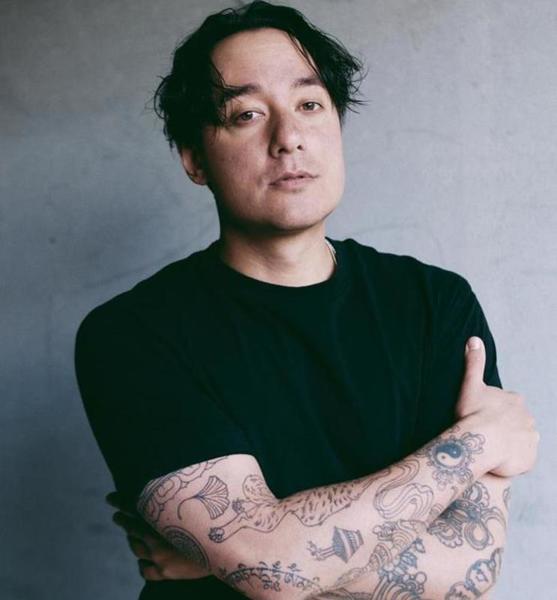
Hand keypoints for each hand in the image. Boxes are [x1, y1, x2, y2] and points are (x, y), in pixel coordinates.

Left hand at [106, 492, 209, 581]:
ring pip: (136, 548)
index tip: (109, 498)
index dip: (120, 501)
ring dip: (132, 540)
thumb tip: (173, 488)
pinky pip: (144, 570)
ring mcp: (159, 557)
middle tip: (117, 516)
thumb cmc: (215, 522)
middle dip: (123, 520)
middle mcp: (156, 537)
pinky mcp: (165, 573)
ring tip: (131, 535)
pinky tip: (143, 559)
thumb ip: (180, 498)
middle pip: (132, 527)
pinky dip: (142, 562)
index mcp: (163, 517)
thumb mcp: (196, 505)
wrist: (227, 550)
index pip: (134, 506)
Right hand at [455, 337, 538, 476]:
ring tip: (490, 450)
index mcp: (515, 400)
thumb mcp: (471, 385)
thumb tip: (474, 338)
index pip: (507, 405)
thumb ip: (474, 362)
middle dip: (503, 428)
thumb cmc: (473, 413)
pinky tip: (497, 462)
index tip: (480, 417)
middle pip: (515, 423)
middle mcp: (528, 418)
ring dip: (509, 444)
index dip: (492, 411)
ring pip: (519, 441)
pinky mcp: (530, 459)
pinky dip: (512, 461)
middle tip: (484, 434)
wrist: (480, 442)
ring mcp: (531, 439)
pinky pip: (522, 460)